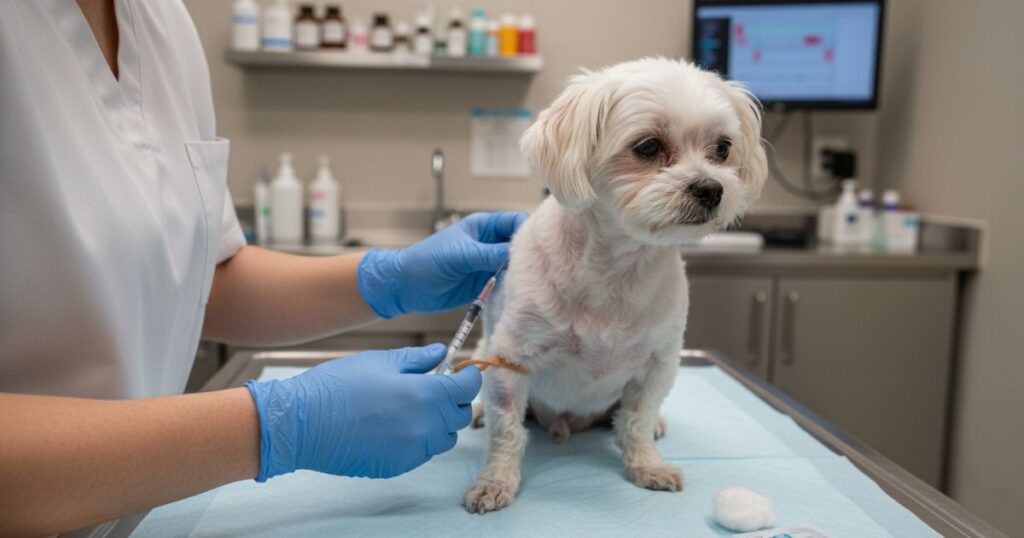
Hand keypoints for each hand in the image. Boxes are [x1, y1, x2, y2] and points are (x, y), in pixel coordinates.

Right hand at [244, 345, 481, 480]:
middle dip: (453, 399)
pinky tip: (396, 426)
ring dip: (439, 422)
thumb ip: (417, 359)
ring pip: (445, 437)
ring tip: (413, 407)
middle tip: (435, 386)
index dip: (468, 376)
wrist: (302, 423)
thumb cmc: (337, 386)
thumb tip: (443, 353)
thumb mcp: (380, 361)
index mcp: (424, 394)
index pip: (467, 388)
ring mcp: (412, 450)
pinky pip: (424, 453)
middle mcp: (424, 427)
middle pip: (460, 415)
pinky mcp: (398, 466)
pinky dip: (420, 439)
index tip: (462, 371)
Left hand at [357, 211, 526, 317]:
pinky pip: (507, 283)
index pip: (516, 223)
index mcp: (484, 226)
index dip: (531, 231)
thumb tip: (520, 254)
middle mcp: (489, 243)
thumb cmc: (426, 262)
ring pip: (516, 266)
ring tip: (536, 284)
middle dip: (531, 255)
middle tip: (544, 269)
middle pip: (520, 245)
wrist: (406, 287)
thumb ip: (490, 254)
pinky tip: (522, 294)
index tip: (543, 246)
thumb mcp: (460, 255)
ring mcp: (488, 263)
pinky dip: (514, 288)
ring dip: (523, 274)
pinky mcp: (485, 283)